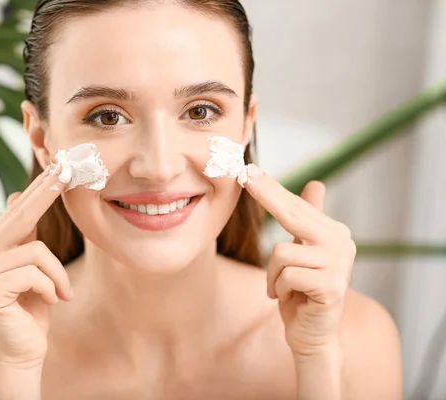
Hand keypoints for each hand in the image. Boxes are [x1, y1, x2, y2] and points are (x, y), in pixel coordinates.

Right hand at [0, 164, 73, 368]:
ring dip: (57, 275)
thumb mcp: (33, 268)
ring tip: (60, 294)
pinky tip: (50, 302)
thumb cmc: (32, 308)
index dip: (39, 188)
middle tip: (67, 169)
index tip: (57, 165)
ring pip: (36, 250)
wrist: (23, 350)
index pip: (18, 212)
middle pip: (20, 217)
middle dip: (47, 192)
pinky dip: (51, 287)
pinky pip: (34, 273)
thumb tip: (17, 195)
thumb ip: (25, 237)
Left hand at [240, 164, 355, 356]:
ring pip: (280, 252)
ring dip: (272, 274)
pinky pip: (286, 275)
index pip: (295, 205)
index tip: (249, 169)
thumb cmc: (301, 293)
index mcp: (334, 232)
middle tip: (244, 174)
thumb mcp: (303, 252)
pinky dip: (279, 289)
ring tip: (283, 288)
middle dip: (265, 195)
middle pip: (292, 214)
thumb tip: (317, 183)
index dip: (271, 188)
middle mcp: (342, 243)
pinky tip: (291, 298)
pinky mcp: (331, 287)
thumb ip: (309, 219)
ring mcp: (339, 265)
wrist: (313, 336)